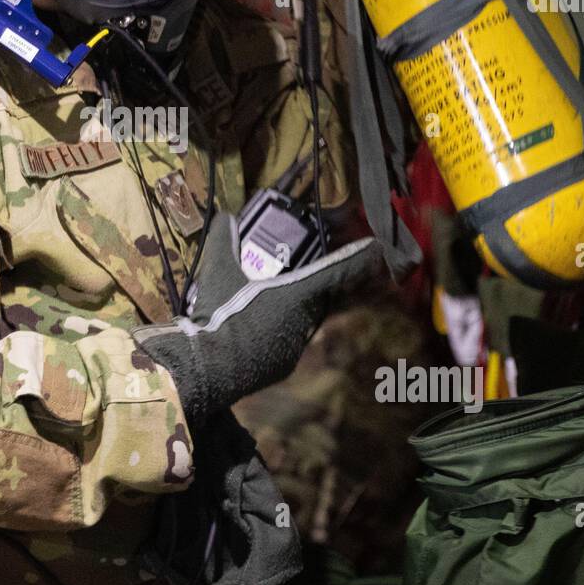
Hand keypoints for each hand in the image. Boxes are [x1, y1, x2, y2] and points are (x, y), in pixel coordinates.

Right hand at [134, 212, 383, 423]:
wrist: (207, 368)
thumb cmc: (219, 315)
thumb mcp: (217, 271)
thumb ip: (223, 239)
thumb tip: (224, 216)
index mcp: (296, 293)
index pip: (337, 270)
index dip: (359, 257)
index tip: (377, 247)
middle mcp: (305, 319)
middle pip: (318, 295)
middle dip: (311, 283)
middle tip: (290, 274)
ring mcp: (296, 345)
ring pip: (303, 319)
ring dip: (290, 309)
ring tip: (262, 303)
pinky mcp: (284, 366)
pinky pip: (288, 341)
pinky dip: (276, 332)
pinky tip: (253, 330)